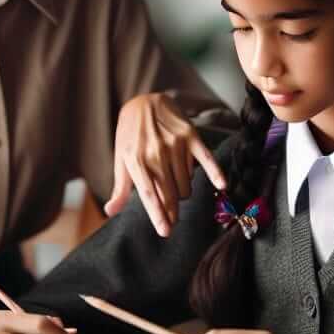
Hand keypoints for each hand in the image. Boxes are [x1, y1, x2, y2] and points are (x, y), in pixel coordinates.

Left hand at [105, 93, 225, 236]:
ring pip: (187, 183)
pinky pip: (206, 159)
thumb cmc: (130, 135)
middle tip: (172, 220)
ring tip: (174, 184)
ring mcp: (175, 144)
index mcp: (136, 160)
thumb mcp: (121, 159)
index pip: (150, 194)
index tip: (165, 231)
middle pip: (171, 194)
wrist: (144, 101)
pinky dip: (215, 172)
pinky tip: (222, 184)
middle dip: (172, 211)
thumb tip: (110, 212)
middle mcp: (156, 153)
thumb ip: (120, 187)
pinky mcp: (191, 136)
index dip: (158, 215)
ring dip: (183, 191)